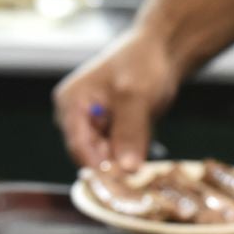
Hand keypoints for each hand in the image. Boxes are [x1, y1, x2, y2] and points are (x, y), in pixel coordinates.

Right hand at [54, 31, 182, 170]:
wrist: (162, 49)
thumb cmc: (144, 63)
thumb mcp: (137, 96)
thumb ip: (130, 132)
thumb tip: (127, 168)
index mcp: (71, 103)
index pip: (78, 146)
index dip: (100, 167)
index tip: (124, 184)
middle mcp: (75, 116)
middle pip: (90, 155)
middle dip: (114, 165)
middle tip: (141, 173)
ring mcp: (92, 123)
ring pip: (105, 156)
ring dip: (125, 160)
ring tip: (147, 152)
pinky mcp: (110, 128)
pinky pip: (117, 151)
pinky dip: (131, 153)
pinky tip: (146, 143)